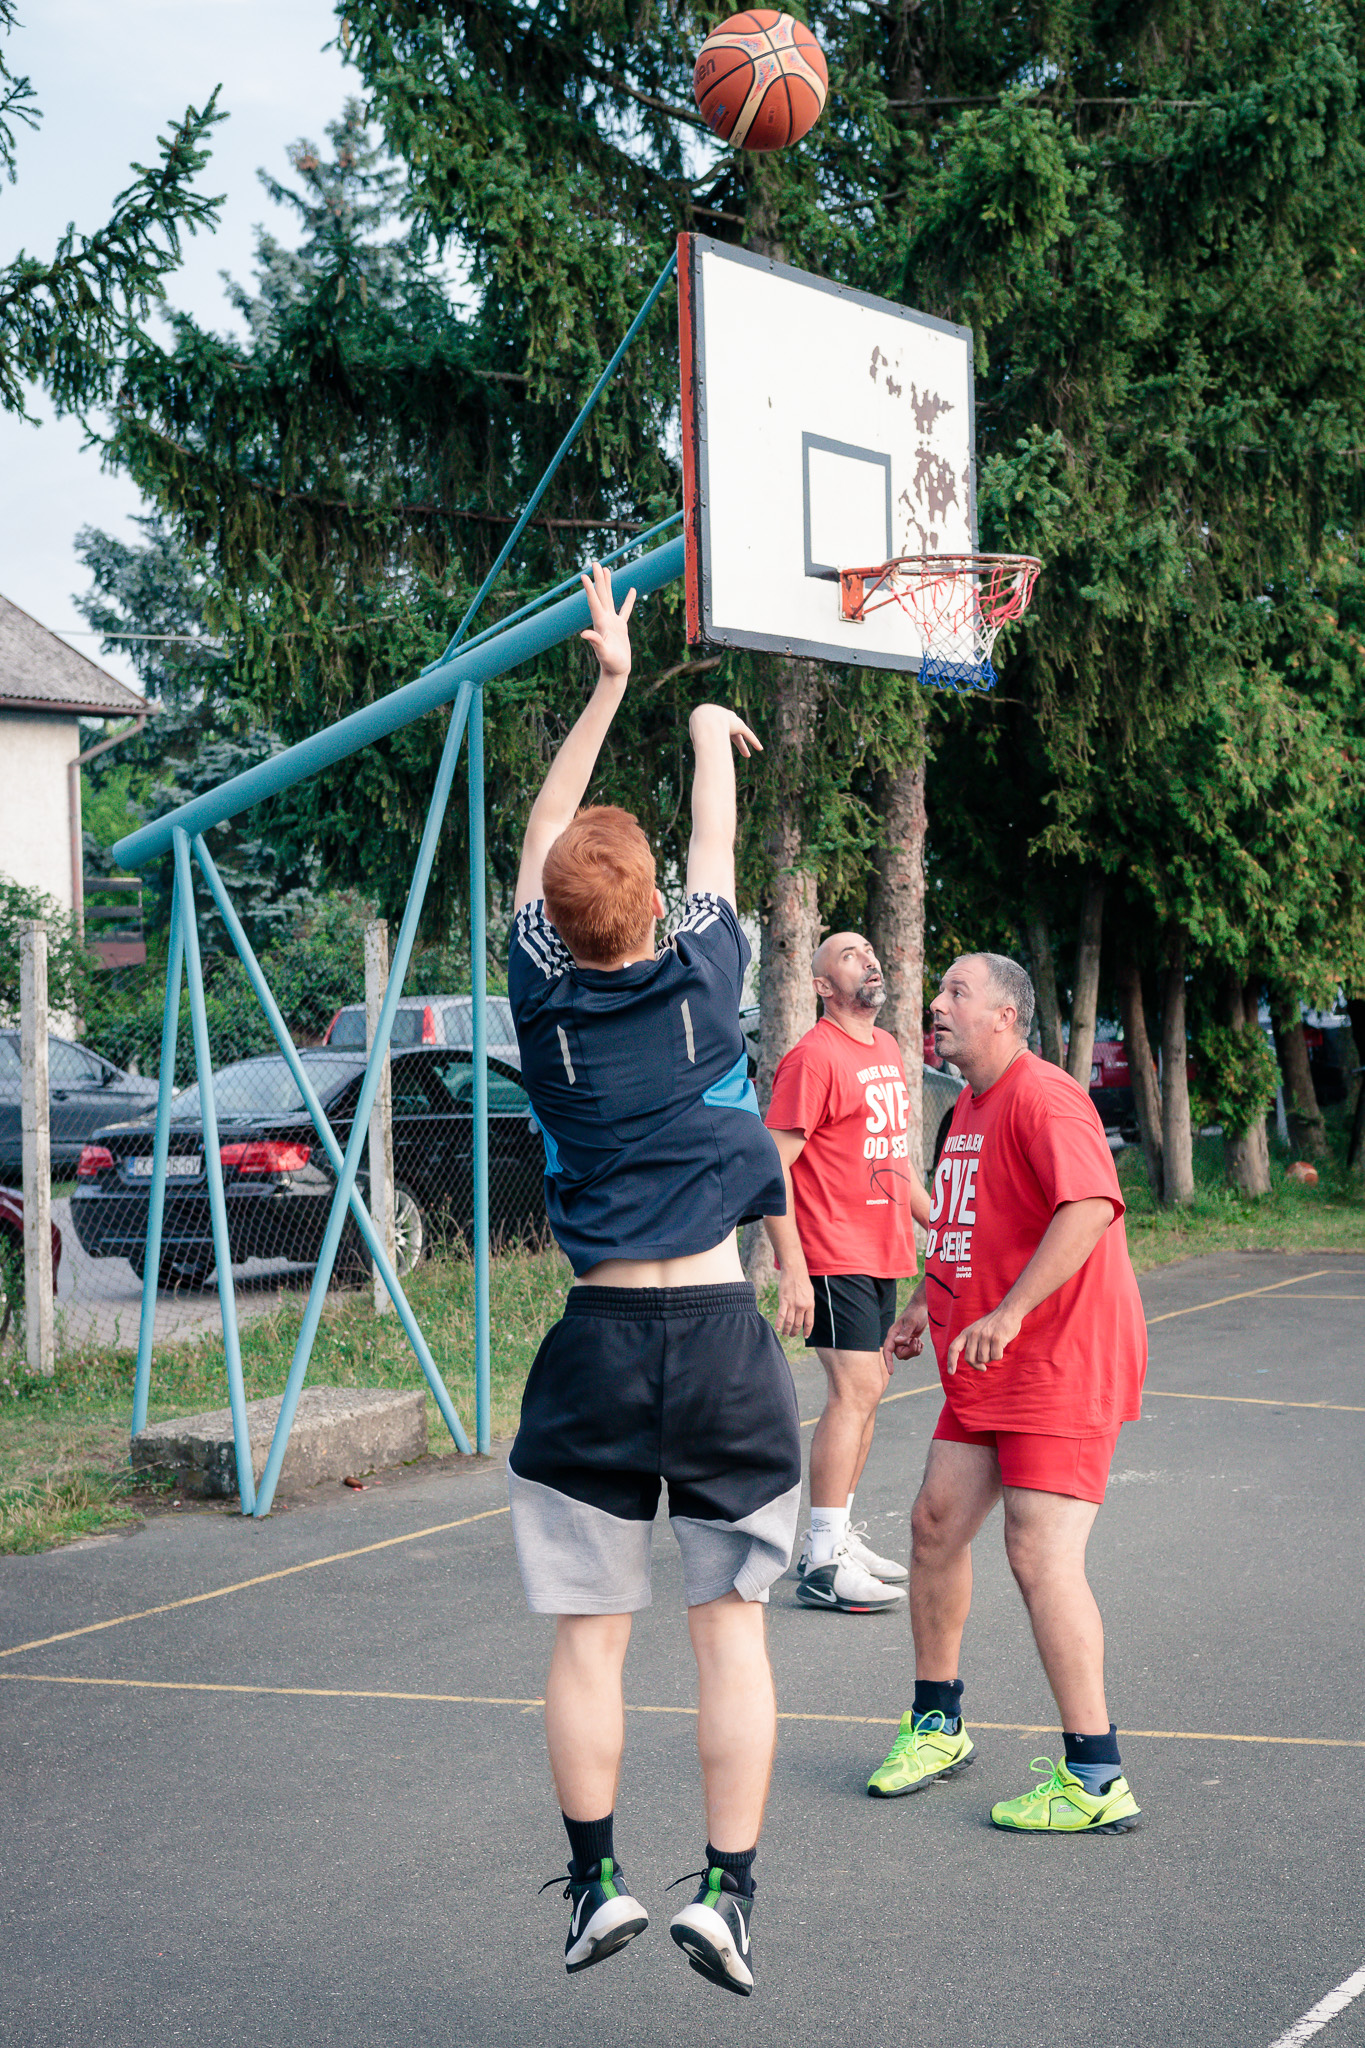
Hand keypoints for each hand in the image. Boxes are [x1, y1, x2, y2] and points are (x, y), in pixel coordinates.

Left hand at [579, 560, 635, 685]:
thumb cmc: (610, 664)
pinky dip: (628, 600)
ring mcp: (612, 622)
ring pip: (610, 598)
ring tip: (606, 570)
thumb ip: (595, 642)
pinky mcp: (621, 627)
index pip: (594, 602)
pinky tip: (631, 590)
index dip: (589, 589)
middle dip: (598, 579)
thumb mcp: (603, 653)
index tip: (584, 575)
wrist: (616, 672)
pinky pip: (625, 610)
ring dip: (607, 584)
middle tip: (595, 563)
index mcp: (600, 623)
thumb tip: (584, 634)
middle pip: (601, 595)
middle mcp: (604, 620)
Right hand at [689, 703, 762, 757]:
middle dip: (736, 744)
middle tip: (739, 753)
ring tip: (747, 756)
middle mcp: (724, 720)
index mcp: (712, 721)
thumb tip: (699, 751)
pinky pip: (748, 734)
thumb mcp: (695, 735)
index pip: (719, 733)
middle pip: (732, 734)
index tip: (720, 749)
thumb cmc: (698, 727)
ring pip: (740, 736)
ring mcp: (732, 722)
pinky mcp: (739, 725)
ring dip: (743, 746)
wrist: (704, 718)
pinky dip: (754, 741)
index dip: (719, 742)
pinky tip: (760, 749)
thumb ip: (698, 742)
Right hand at [775, 1267, 814, 1339]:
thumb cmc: (803, 1283)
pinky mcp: (783, 1301)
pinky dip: (779, 1323)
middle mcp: (802, 1306)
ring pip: (789, 1322)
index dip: (807, 1331)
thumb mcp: (810, 1295)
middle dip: (795, 1332)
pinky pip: (781, 1315)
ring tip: (785, 1333)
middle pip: (798, 1324)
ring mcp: (792, 1304)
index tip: (805, 1336)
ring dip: (787, 1330)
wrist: (795, 1272)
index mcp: (810, 1305)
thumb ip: (808, 1305)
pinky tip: (777, 1328)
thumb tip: (806, 1315)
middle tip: (792, 1335)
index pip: (809, 1323)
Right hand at [884, 1297, 928, 1369]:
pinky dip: (918, 1350)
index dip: (888, 1361)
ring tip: (919, 1340)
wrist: (922, 1308)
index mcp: (893, 1334)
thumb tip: (897, 1343)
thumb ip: (905, 1333)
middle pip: (900, 1355)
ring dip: (915, 1351)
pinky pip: (912, 1353)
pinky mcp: (909, 1342)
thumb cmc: (915, 1313)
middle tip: (916, 1341)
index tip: (891, 1372)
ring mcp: (903, 1341)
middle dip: (910, 1352)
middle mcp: (896, 1339)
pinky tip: (920, 1341)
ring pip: (906, 1355)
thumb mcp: (912, 1322)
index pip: (888, 1350)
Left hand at [946, 1303, 1021, 1374]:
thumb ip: (972, 1344)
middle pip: (970, 1359)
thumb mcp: (977, 1330)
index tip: (951, 1372)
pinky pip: (996, 1357)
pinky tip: (1001, 1345)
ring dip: (990, 1358)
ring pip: (984, 1359)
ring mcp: (984, 1336)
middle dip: (977, 1365)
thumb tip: (976, 1363)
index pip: (954, 1348)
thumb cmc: (993, 1325)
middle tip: (983, 1367)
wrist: (1008, 1311)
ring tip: (994, 1347)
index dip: (951, 1361)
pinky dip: (999, 1355)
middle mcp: (973, 1334)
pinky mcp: (996, 1338)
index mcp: (966, 1332)